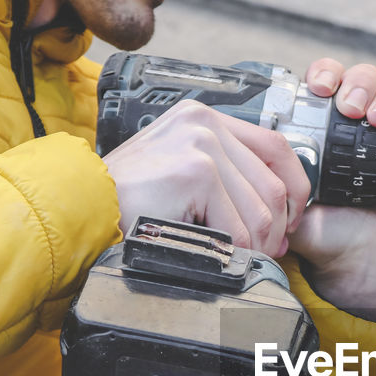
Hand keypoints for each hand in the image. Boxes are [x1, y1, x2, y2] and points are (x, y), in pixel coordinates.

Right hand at [102, 100, 310, 256]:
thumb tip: (273, 205)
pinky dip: (234, 251)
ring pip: (261, 209)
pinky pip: (238, 227)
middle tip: (268, 250)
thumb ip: (221, 173)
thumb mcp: (177, 170)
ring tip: (241, 257)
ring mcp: (202, 145)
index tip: (289, 218)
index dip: (294, 188)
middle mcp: (205, 123)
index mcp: (203, 118)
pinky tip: (218, 255)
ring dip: (257, 244)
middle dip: (277, 226)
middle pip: (274, 181)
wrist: (81, 207)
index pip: (275, 145)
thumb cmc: (125, 198)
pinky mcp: (196, 173)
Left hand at [289, 59, 375, 320]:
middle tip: (352, 109)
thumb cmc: (327, 239)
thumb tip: (254, 157)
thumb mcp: (290, 208)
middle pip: (362, 78)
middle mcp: (360, 125)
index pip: (326, 81)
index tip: (319, 89)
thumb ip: (272, 186)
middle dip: (358, 84)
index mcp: (325, 131)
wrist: (366, 270)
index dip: (325, 74)